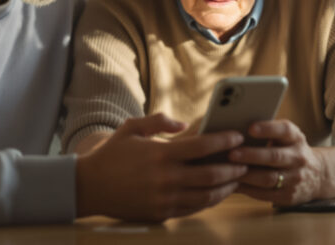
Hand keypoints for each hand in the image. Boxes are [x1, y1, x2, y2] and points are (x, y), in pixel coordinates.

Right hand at [76, 113, 247, 221]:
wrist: (89, 186)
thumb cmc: (111, 154)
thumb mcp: (131, 128)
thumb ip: (159, 120)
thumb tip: (185, 123)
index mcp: (160, 154)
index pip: (202, 146)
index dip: (224, 141)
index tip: (237, 135)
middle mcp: (166, 178)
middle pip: (211, 175)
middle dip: (233, 167)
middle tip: (245, 160)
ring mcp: (164, 199)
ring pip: (206, 196)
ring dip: (226, 187)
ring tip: (237, 178)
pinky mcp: (161, 214)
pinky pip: (193, 208)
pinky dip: (209, 200)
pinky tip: (216, 192)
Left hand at [229, 119, 324, 205]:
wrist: (316, 175)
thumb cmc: (288, 150)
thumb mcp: (285, 138)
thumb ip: (266, 133)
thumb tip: (231, 131)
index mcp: (296, 138)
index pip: (285, 130)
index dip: (268, 129)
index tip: (250, 128)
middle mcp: (298, 157)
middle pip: (275, 156)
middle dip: (251, 155)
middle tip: (231, 153)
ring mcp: (295, 178)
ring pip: (269, 178)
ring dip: (246, 175)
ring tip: (227, 170)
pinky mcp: (289, 196)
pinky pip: (265, 194)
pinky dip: (247, 189)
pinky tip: (233, 183)